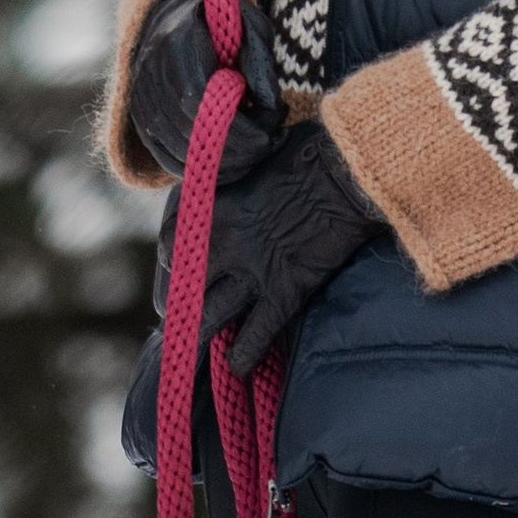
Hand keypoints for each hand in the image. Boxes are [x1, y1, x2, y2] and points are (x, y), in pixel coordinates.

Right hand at [127, 0, 279, 182]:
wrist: (177, 18)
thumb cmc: (223, 24)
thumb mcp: (250, 27)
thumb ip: (260, 61)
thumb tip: (270, 107)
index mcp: (177, 38)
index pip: (197, 94)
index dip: (233, 123)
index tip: (267, 134)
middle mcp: (150, 67)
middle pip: (187, 126)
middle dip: (232, 148)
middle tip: (265, 148)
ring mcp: (139, 94)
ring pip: (176, 146)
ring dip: (218, 162)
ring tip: (252, 156)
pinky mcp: (139, 116)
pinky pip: (165, 155)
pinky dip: (198, 166)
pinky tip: (227, 164)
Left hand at [197, 118, 383, 375]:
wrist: (346, 172)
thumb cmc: (306, 151)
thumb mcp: (257, 156)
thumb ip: (238, 176)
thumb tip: (232, 171)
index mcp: (216, 206)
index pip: (172, 243)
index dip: (172, 258)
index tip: (176, 266)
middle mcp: (227, 243)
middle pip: (185, 286)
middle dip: (178, 305)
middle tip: (176, 318)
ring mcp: (255, 271)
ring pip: (212, 315)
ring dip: (200, 333)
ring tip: (191, 348)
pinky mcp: (286, 291)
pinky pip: (257, 333)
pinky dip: (244, 353)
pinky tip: (236, 366)